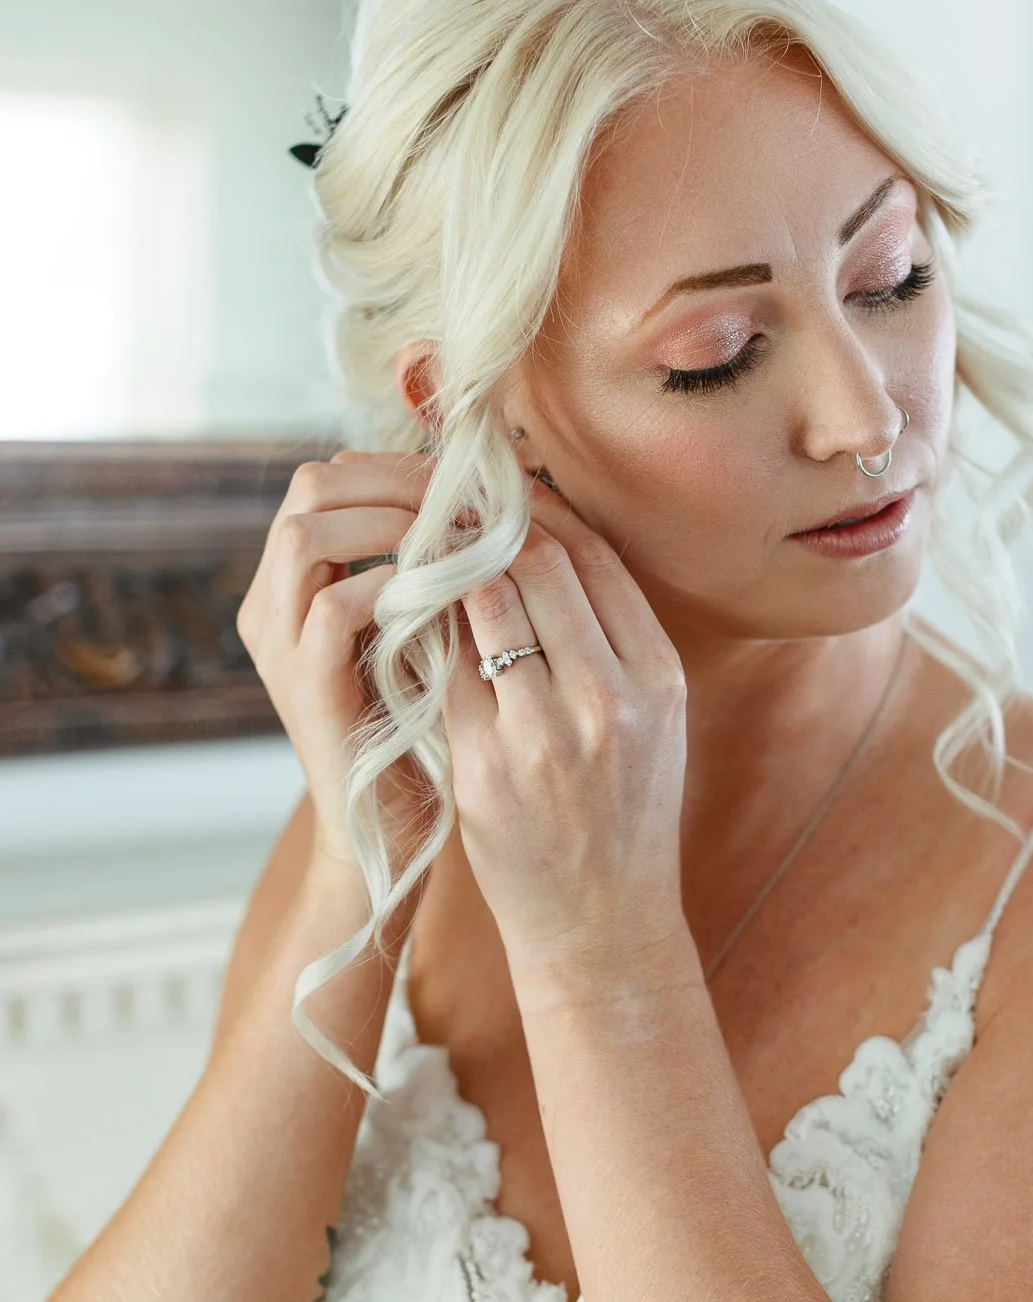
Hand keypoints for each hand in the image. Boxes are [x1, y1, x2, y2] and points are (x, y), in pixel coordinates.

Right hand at [236, 451, 432, 870]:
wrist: (392, 834)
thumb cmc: (421, 734)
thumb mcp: (423, 634)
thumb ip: (429, 574)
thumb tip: (491, 501)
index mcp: (294, 588)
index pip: (329, 482)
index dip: (398, 466)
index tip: (470, 479)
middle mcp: (272, 608)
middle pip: (310, 491)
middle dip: (396, 480)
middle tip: (467, 497)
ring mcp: (281, 647)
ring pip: (307, 535)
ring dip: (391, 523)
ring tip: (460, 536)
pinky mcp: (304, 688)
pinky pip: (331, 607)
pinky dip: (390, 587)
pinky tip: (447, 593)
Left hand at [445, 479, 690, 990]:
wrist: (603, 927)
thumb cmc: (625, 817)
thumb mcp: (654, 723)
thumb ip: (615, 641)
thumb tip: (554, 546)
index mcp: (658, 678)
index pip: (593, 559)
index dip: (543, 515)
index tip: (506, 498)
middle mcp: (607, 700)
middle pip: (537, 567)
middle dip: (488, 528)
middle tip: (451, 509)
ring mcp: (542, 736)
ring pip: (481, 608)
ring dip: (447, 572)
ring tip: (425, 553)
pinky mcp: (484, 770)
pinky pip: (444, 673)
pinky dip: (426, 637)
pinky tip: (410, 621)